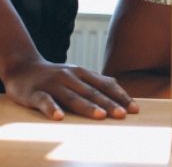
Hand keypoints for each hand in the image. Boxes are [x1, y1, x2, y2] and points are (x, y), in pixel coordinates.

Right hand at [3, 56, 138, 119]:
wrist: (23, 68)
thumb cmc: (56, 76)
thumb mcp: (77, 75)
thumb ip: (94, 82)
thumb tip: (117, 88)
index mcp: (83, 73)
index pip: (106, 85)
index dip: (120, 96)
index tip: (134, 108)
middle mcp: (71, 77)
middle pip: (93, 92)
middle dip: (109, 103)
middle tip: (123, 115)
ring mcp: (53, 84)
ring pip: (73, 97)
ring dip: (88, 107)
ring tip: (102, 116)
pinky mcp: (35, 93)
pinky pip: (45, 102)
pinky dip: (52, 109)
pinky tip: (59, 118)